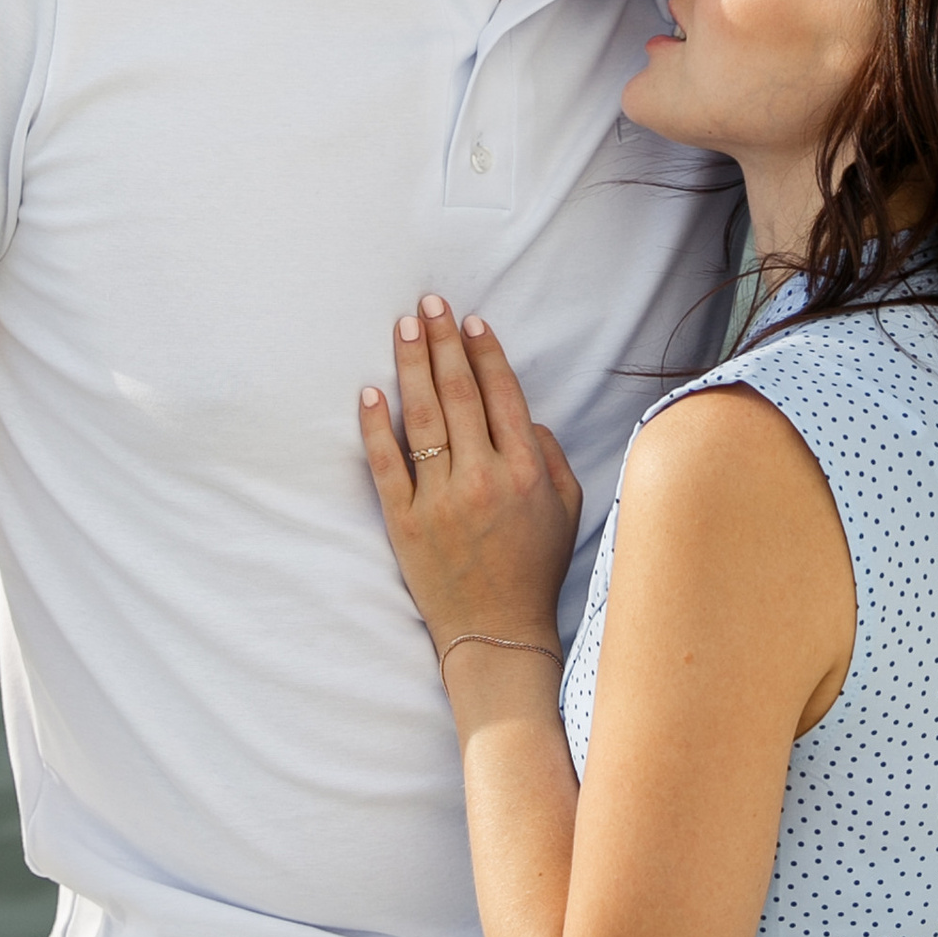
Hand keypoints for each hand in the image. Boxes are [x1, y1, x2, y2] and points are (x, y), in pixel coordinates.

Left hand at [360, 295, 580, 665]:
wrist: (497, 633)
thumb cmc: (533, 568)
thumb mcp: (567, 509)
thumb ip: (550, 455)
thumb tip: (522, 415)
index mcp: (525, 472)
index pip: (502, 395)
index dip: (484, 352)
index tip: (468, 321)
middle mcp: (484, 479)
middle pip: (459, 395)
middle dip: (443, 342)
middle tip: (429, 303)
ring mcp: (442, 501)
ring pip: (423, 419)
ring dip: (412, 366)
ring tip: (403, 327)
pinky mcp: (405, 523)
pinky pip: (386, 465)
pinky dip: (375, 427)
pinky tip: (369, 392)